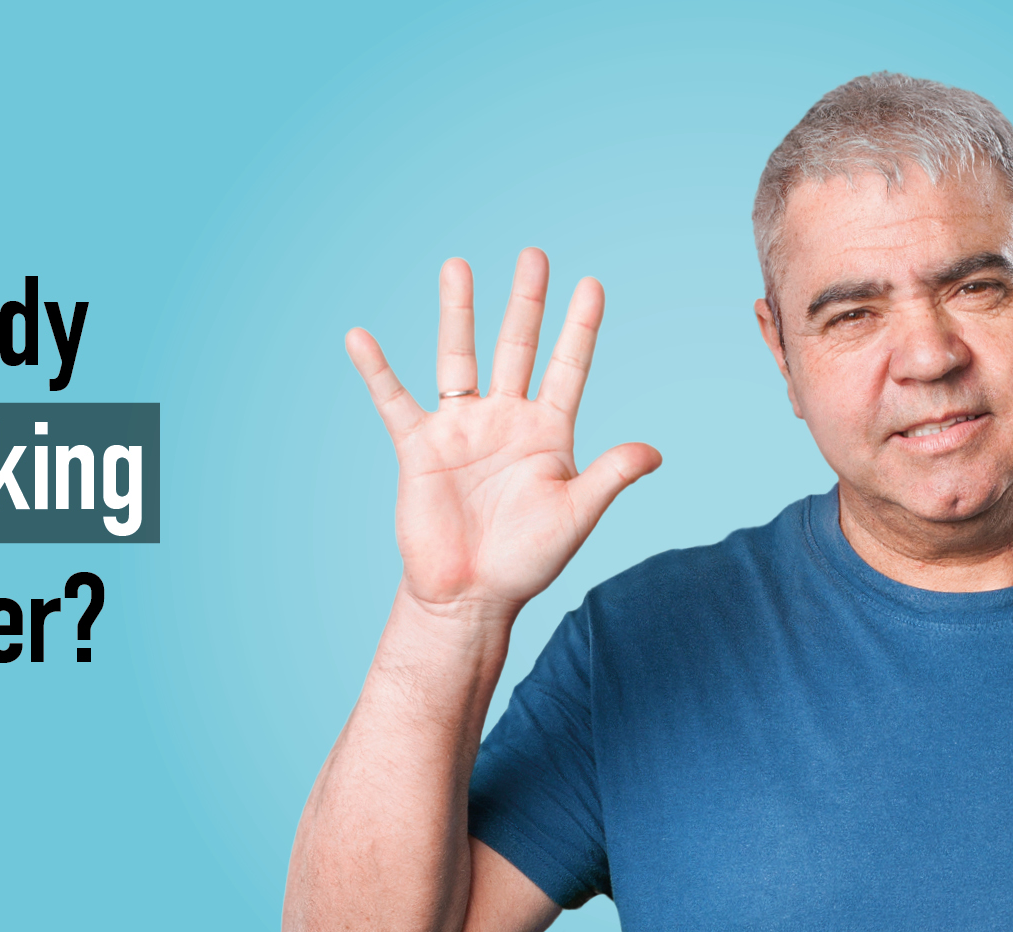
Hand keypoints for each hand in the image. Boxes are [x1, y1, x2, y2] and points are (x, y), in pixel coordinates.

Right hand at [347, 249, 661, 614]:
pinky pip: (394, 400)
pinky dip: (375, 370)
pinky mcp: (420, 448)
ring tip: (457, 266)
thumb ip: (610, 477)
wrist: (470, 595)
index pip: (568, 367)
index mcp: (547, 433)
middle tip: (534, 255)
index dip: (580, 327)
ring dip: (458, 312)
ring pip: (458, 357)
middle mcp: (505, 420)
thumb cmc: (527, 561)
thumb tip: (653, 452)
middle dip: (526, 302)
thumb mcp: (575, 516)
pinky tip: (358, 337)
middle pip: (516, 346)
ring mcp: (461, 429)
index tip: (591, 284)